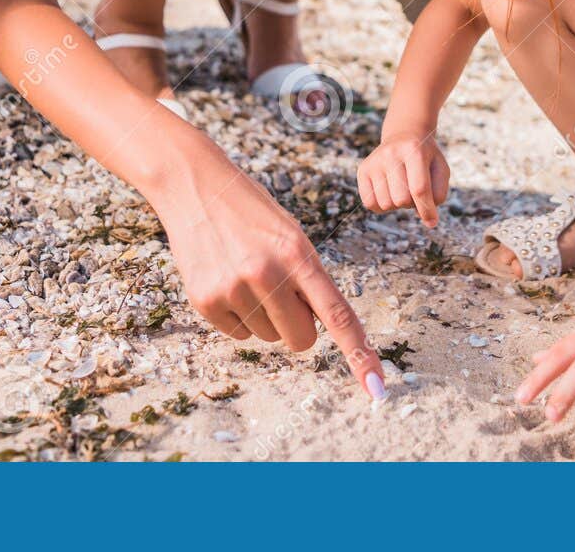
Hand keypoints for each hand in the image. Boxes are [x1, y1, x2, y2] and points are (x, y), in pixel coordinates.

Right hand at [151, 155, 385, 400]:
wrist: (197, 187)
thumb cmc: (253, 213)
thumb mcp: (292, 235)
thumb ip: (308, 280)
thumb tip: (318, 329)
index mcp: (299, 254)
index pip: (338, 315)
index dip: (360, 354)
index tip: (377, 388)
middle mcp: (267, 274)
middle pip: (301, 339)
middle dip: (299, 326)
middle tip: (283, 291)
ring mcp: (233, 289)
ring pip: (268, 337)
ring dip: (265, 316)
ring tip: (248, 275)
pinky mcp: (205, 301)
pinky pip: (238, 334)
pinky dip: (238, 316)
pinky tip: (228, 280)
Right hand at [357, 131, 449, 227]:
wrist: (404, 136)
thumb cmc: (426, 158)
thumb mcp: (440, 169)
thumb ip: (439, 194)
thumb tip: (429, 222)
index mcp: (414, 150)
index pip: (419, 189)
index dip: (426, 210)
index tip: (432, 222)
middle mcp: (391, 154)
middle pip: (402, 200)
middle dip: (412, 203)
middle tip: (414, 191)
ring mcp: (374, 162)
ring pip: (386, 204)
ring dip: (398, 204)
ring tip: (402, 188)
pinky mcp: (362, 170)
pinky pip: (370, 204)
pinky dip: (382, 206)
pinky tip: (389, 192)